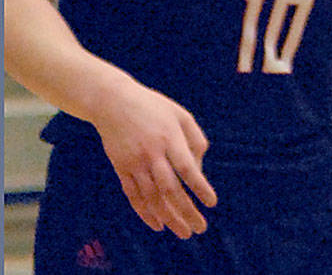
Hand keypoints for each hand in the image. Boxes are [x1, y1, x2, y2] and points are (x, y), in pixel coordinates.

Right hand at [94, 76, 214, 235]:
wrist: (114, 102)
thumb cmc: (154, 108)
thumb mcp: (180, 114)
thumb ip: (195, 139)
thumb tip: (199, 171)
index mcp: (170, 136)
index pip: (187, 168)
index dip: (200, 187)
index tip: (212, 203)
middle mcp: (152, 152)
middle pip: (170, 189)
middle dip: (186, 211)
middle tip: (200, 229)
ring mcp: (135, 162)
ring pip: (152, 198)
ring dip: (169, 218)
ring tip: (183, 232)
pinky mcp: (121, 169)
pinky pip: (134, 197)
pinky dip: (146, 213)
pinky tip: (158, 225)